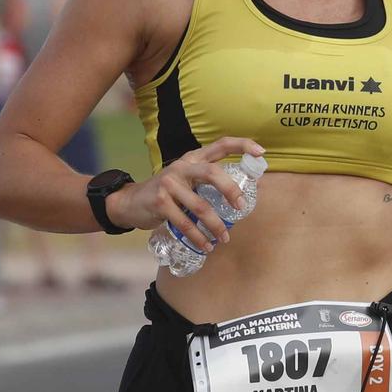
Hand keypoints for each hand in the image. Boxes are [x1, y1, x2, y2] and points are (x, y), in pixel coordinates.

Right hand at [108, 136, 263, 248]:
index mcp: (193, 158)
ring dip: (216, 226)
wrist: (130, 202)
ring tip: (223, 239)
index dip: (242, 145)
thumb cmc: (166, 193)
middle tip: (241, 208)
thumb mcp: (185, 180)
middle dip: (231, 191)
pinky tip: (205, 245)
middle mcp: (182, 167)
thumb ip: (206, 182)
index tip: (261, 153)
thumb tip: (239, 197)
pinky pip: (185, 223)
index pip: (220, 145)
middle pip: (212, 173)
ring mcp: (169, 183)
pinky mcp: (160, 201)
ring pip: (201, 206)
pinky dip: (198, 237)